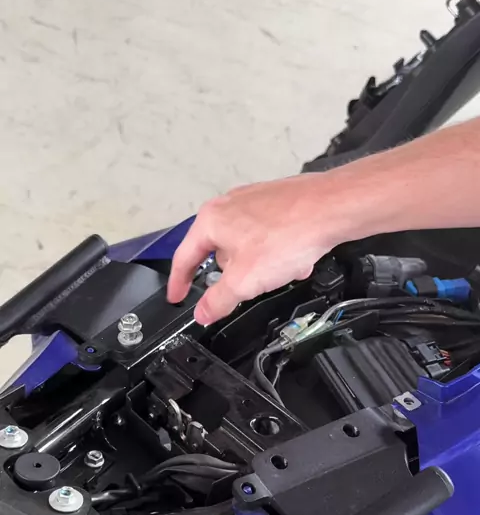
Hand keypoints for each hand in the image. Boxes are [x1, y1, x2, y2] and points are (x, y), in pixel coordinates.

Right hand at [167, 173, 345, 324]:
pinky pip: (267, 236)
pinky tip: (294, 260)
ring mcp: (253, 201)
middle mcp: (228, 205)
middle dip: (234, 275)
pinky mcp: (276, 203)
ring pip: (246, 246)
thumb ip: (219, 300)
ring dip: (260, 265)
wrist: (332, 208)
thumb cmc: (290, 233)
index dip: (178, 283)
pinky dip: (277, 253)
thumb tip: (203, 313)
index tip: (177, 296)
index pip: (184, 258)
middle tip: (247, 288)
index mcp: (211, 221)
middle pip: (218, 253)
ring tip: (280, 271)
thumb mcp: (245, 280)